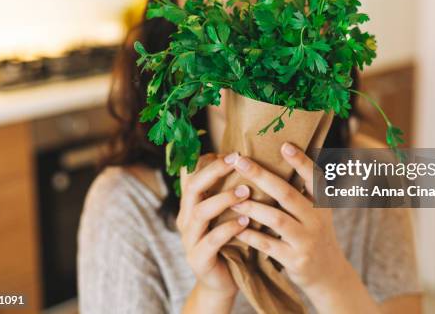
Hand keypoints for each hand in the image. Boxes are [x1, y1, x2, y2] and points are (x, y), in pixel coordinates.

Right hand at [177, 153, 250, 299]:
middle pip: (193, 187)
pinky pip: (211, 240)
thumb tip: (248, 162)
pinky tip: (246, 221)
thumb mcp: (226, 214)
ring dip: (224, 199)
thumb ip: (228, 192)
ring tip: (246, 191)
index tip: (231, 152)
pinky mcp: (198, 259)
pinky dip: (229, 229)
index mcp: (191, 205)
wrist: (222, 283)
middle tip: (237, 160)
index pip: (191, 175)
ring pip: (200, 212)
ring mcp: (189, 239)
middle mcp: (186, 218)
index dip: (208, 161)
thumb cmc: (229, 242)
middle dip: (215, 171)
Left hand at [229, 144, 379, 312]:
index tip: (284, 145)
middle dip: (261, 176)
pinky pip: (268, 245)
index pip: (313, 177)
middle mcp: (317, 219)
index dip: (301, 161)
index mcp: (321, 203)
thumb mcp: (317, 210)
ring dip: (252, 208)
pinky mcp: (295, 260)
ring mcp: (307, 240)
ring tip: (231, 198)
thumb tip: (280, 156)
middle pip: (287, 194)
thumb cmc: (313, 233)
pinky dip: (251, 235)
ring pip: (276, 219)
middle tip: (240, 161)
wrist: (328, 273)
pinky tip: (235, 227)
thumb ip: (302, 189)